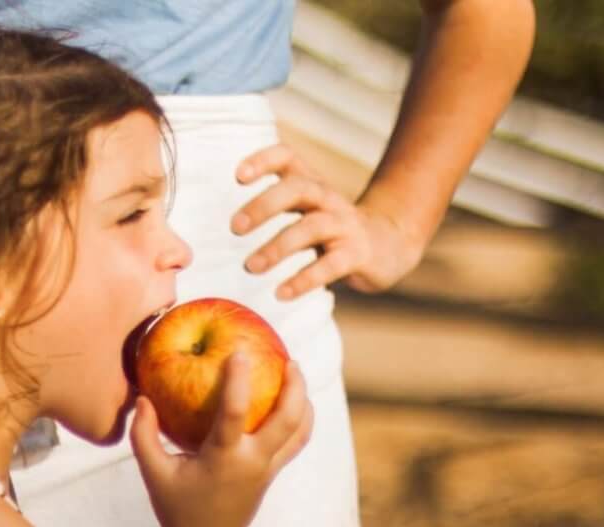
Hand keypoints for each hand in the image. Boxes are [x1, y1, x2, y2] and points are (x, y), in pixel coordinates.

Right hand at [131, 352, 313, 526]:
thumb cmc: (174, 505)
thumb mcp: (153, 472)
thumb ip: (144, 435)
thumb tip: (143, 399)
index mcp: (222, 459)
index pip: (233, 413)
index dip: (238, 380)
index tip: (240, 352)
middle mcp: (251, 462)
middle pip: (286, 419)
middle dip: (294, 386)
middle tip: (288, 359)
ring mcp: (266, 470)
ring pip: (299, 431)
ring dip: (303, 401)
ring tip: (295, 374)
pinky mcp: (272, 474)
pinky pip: (296, 443)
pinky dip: (302, 421)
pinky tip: (296, 403)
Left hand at [232, 144, 427, 299]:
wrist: (388, 245)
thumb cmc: (330, 230)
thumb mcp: (304, 211)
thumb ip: (273, 210)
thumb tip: (214, 231)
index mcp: (311, 184)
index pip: (288, 157)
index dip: (264, 160)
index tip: (237, 175)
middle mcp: (328, 199)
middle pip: (298, 190)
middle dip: (264, 206)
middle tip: (234, 228)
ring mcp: (345, 225)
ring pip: (312, 227)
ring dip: (278, 247)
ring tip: (251, 267)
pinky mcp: (358, 254)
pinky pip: (330, 265)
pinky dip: (304, 279)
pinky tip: (281, 293)